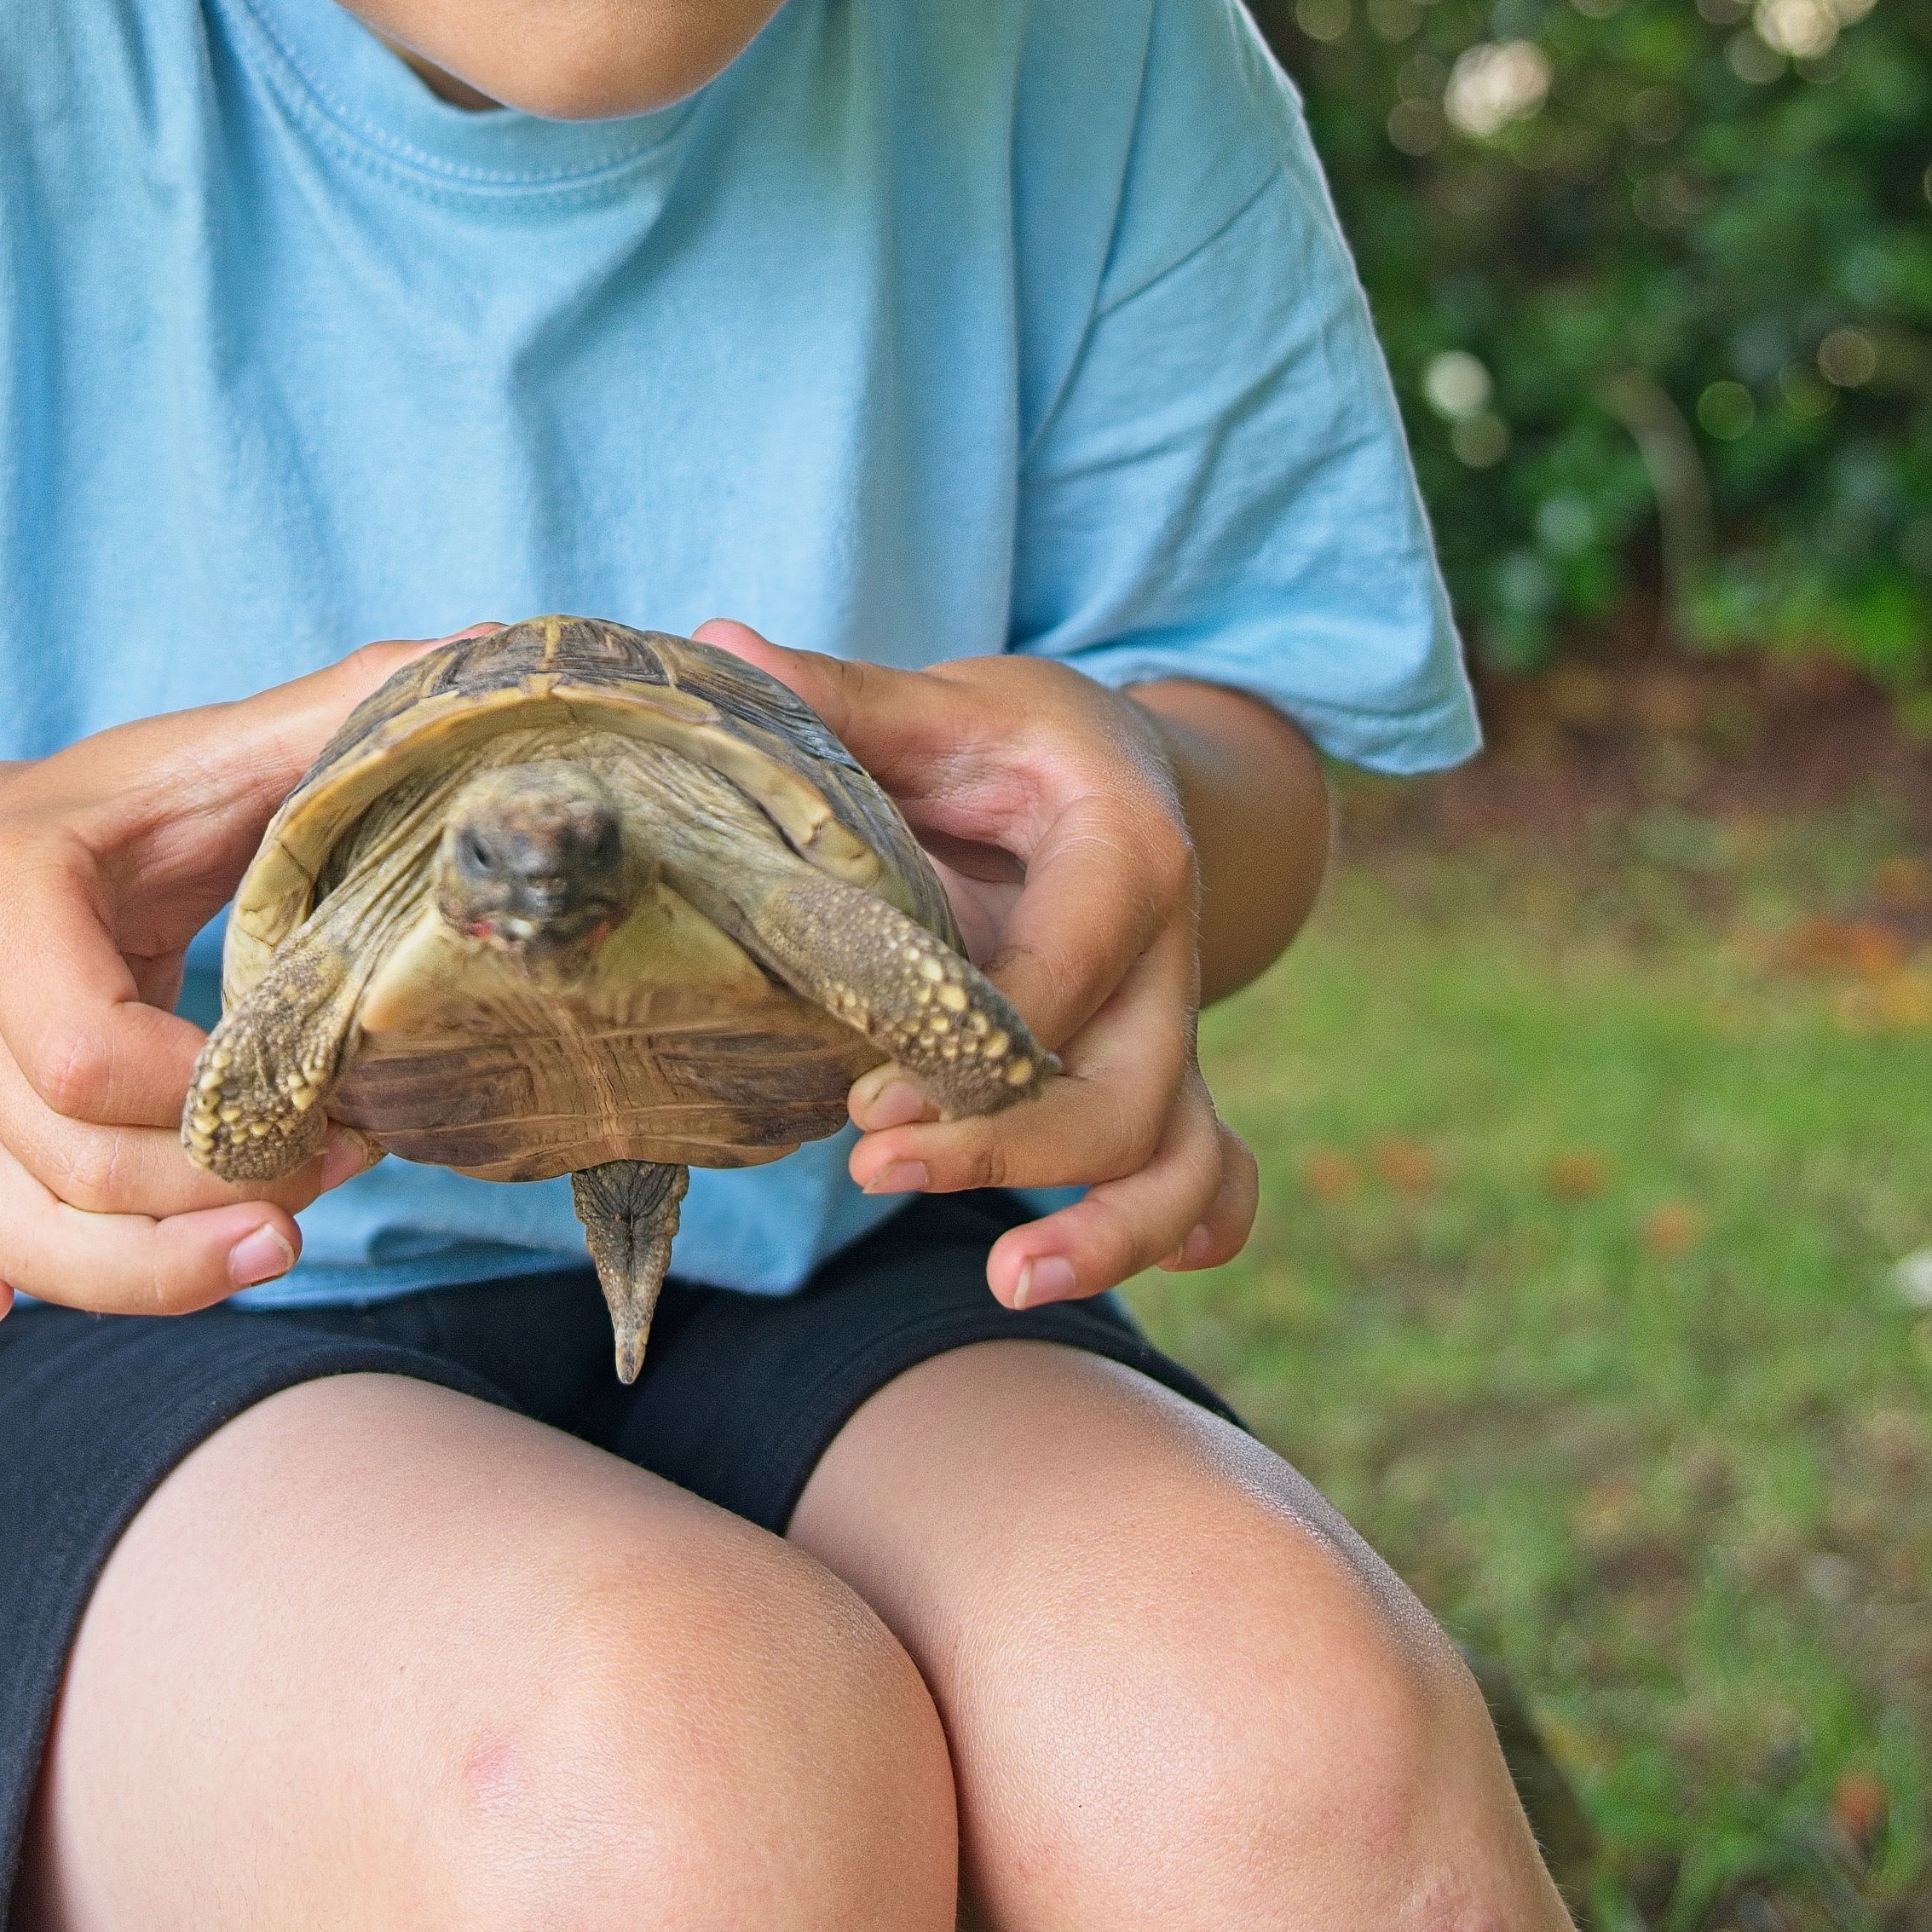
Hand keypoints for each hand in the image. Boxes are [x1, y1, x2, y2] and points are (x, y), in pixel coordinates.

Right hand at [0, 643, 420, 1331]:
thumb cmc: (131, 808)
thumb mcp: (222, 751)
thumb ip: (340, 711)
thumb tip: (485, 654)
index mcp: (13, 901)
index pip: (81, 1052)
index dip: (209, 1098)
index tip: (335, 1087)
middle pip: (65, 1165)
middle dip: (218, 1192)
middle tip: (346, 1162)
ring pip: (14, 1235)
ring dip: (144, 1275)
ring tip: (273, 1251)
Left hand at [696, 626, 1265, 1315]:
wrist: (1122, 759)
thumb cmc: (1023, 736)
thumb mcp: (947, 702)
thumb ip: (841, 697)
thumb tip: (719, 646)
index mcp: (1126, 849)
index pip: (1065, 971)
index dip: (971, 1051)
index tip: (863, 1098)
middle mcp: (1171, 950)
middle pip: (1125, 1089)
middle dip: (1010, 1150)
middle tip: (872, 1164)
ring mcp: (1174, 1024)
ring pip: (1180, 1152)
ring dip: (1109, 1233)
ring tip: (1005, 1285)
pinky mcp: (1164, 1073)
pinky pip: (1211, 1171)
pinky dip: (1189, 1229)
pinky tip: (1111, 1269)